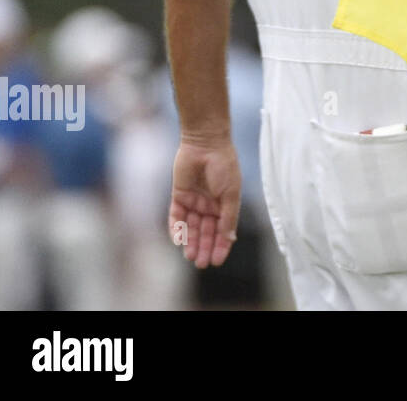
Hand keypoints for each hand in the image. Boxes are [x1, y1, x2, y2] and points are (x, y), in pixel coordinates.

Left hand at [169, 138, 240, 267]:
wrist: (205, 144)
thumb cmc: (224, 166)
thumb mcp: (231, 193)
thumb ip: (229, 216)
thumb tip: (229, 238)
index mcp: (225, 204)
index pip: (223, 230)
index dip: (221, 246)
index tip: (218, 261)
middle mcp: (210, 204)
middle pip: (206, 231)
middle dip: (205, 247)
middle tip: (202, 263)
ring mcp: (194, 200)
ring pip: (191, 227)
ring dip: (191, 241)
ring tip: (191, 256)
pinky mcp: (179, 195)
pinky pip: (176, 216)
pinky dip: (177, 228)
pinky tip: (178, 240)